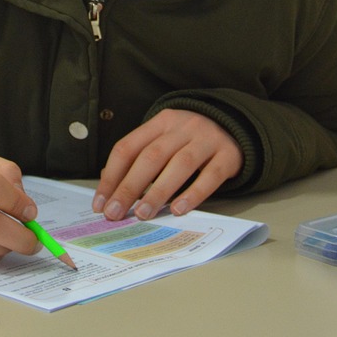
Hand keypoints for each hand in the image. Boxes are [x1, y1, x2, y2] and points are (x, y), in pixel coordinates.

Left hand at [93, 109, 241, 220]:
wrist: (236, 125)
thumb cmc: (190, 139)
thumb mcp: (164, 138)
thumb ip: (139, 156)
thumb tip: (109, 184)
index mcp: (160, 122)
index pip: (128, 147)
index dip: (112, 176)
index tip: (101, 203)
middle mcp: (182, 127)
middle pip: (151, 156)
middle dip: (129, 187)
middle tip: (115, 213)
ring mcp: (207, 139)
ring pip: (179, 165)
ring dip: (158, 191)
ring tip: (143, 214)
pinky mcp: (228, 155)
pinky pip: (211, 176)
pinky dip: (194, 194)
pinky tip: (179, 209)